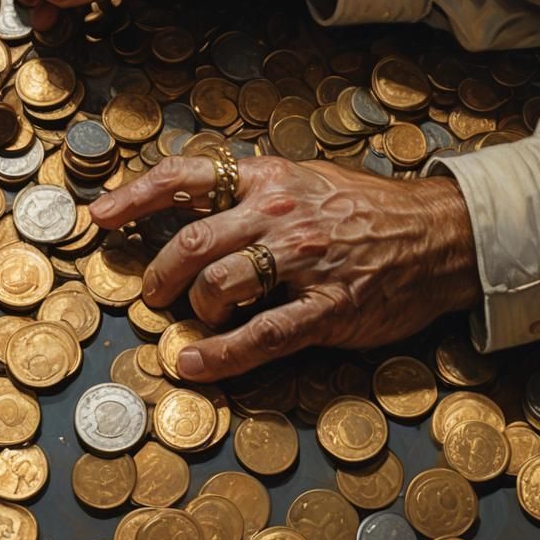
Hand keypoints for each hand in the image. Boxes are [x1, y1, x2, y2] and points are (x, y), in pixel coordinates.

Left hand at [90, 157, 481, 381]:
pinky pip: (262, 335)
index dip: (135, 195)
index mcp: (270, 177)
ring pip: (220, 285)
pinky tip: (196, 364)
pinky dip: (219, 355)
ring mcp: (304, 260)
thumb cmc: (367, 209)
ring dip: (193, 309)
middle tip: (151, 293)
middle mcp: (280, 213)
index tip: (100, 217)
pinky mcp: (328, 306)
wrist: (439, 234)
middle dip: (158, 273)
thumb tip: (195, 203)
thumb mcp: (307, 179)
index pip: (186, 175)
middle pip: (192, 240)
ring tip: (192, 320)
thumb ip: (255, 191)